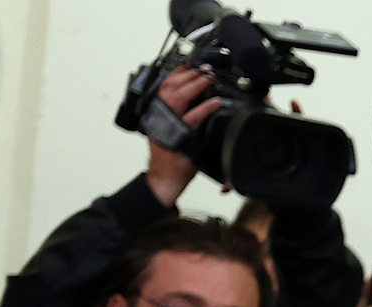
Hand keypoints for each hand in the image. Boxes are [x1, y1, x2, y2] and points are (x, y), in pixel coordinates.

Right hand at [145, 65, 222, 207]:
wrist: (165, 178)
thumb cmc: (170, 156)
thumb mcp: (171, 130)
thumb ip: (179, 115)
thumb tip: (196, 100)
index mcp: (156, 112)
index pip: (164, 86)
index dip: (177, 73)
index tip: (189, 63)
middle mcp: (159, 115)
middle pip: (170, 86)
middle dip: (188, 74)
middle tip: (203, 68)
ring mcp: (167, 125)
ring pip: (178, 97)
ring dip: (195, 85)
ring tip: (208, 78)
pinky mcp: (179, 136)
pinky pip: (193, 117)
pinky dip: (205, 108)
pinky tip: (215, 102)